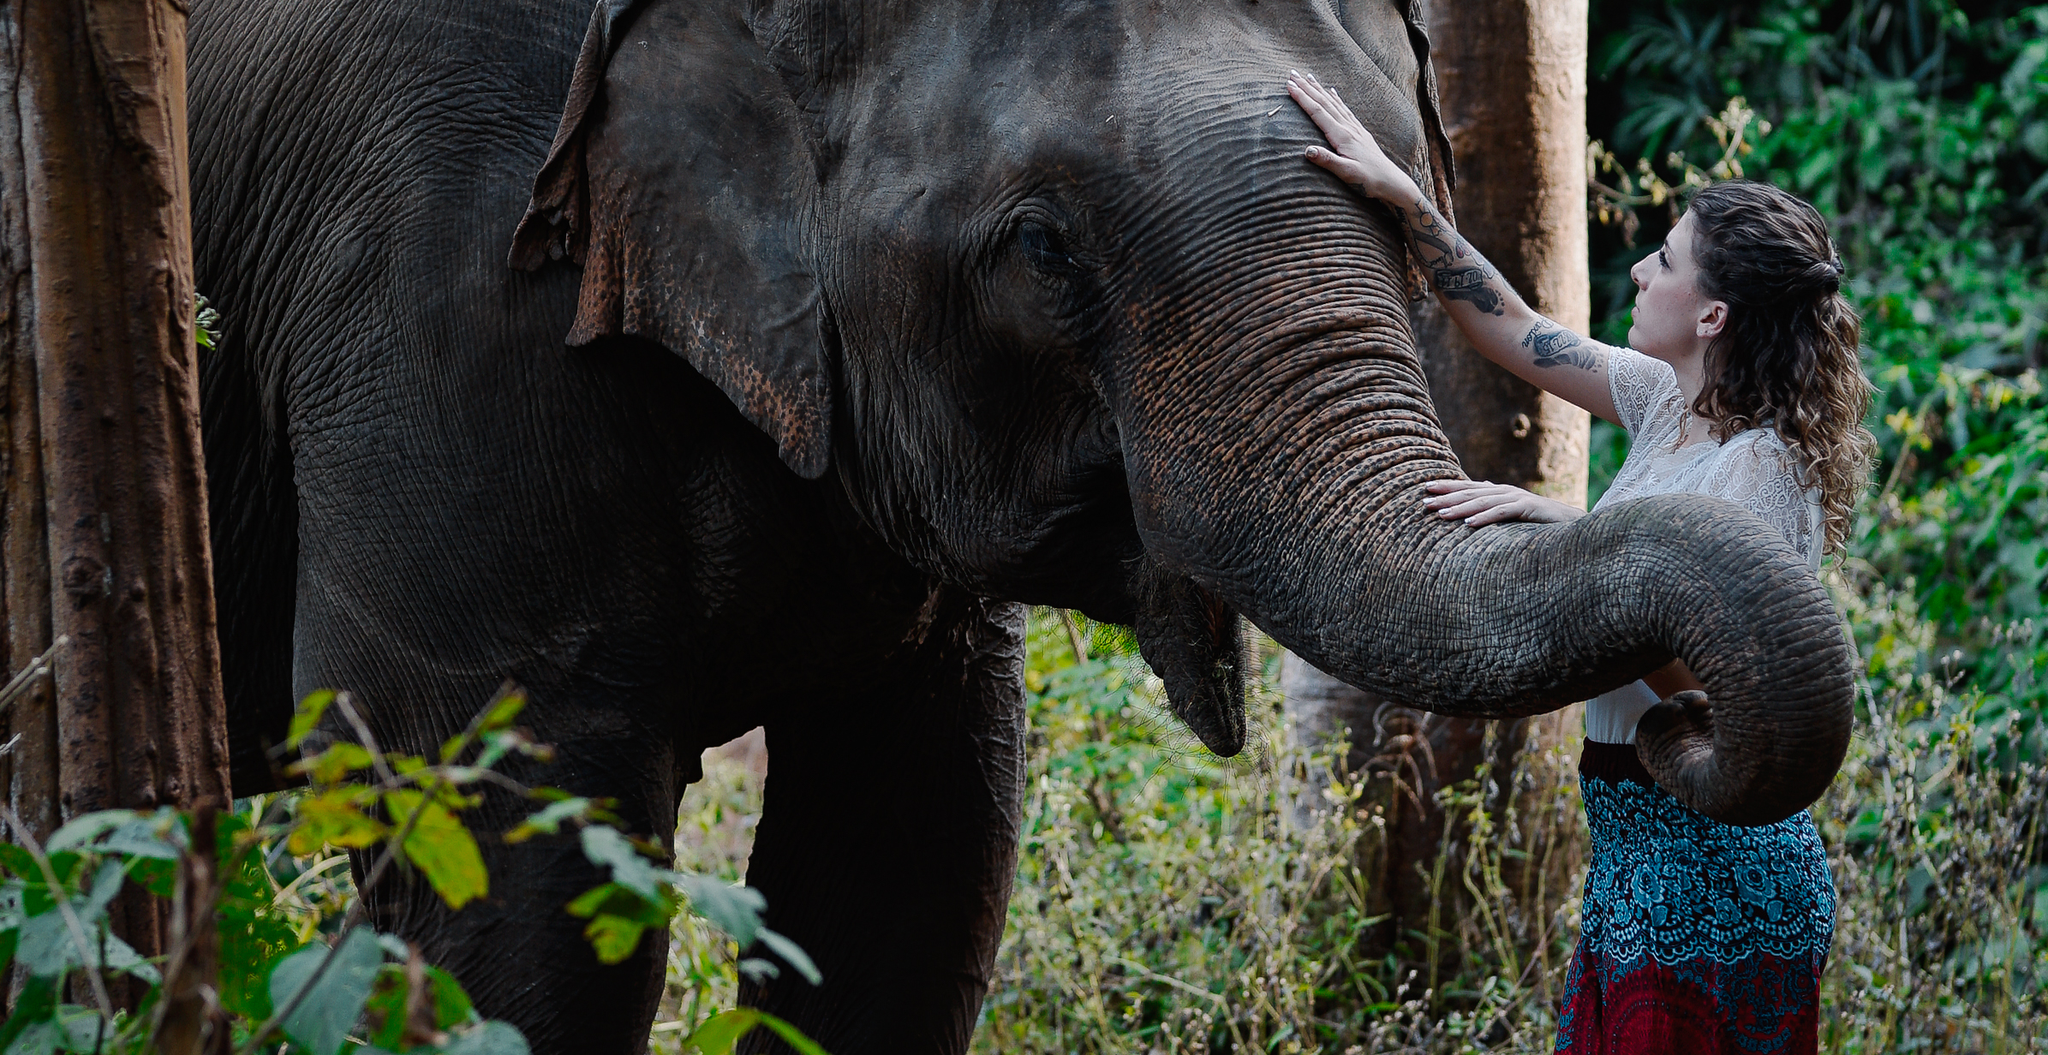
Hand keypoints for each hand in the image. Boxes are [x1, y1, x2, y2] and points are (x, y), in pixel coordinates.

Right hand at [1287, 69, 1412, 200]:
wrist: (1391, 182)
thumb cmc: (1369, 180)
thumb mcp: (1347, 174)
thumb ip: (1327, 161)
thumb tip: (1307, 150)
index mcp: (1342, 136)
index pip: (1318, 112)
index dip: (1302, 98)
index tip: (1289, 86)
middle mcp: (1348, 128)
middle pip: (1324, 103)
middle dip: (1307, 88)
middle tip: (1292, 74)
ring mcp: (1355, 129)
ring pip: (1334, 103)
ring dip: (1320, 89)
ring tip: (1309, 77)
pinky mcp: (1359, 132)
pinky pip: (1344, 110)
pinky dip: (1336, 99)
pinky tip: (1332, 92)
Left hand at [1423, 480, 1585, 525]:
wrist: (1571, 522)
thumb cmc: (1539, 519)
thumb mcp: (1512, 512)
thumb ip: (1494, 506)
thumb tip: (1474, 506)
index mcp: (1499, 491)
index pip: (1467, 487)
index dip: (1447, 487)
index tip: (1425, 490)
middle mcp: (1505, 491)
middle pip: (1470, 492)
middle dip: (1447, 497)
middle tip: (1425, 503)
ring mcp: (1516, 498)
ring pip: (1482, 502)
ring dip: (1460, 508)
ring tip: (1441, 514)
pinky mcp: (1527, 508)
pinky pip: (1502, 513)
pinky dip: (1485, 518)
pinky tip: (1469, 524)